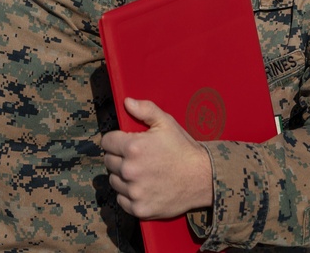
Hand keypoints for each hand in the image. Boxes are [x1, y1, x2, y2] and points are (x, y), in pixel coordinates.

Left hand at [102, 98, 212, 219]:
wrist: (202, 178)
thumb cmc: (184, 149)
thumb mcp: (167, 123)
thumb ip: (145, 110)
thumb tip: (127, 102)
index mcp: (134, 147)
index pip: (107, 142)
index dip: (116, 140)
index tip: (125, 142)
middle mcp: (130, 170)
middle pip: (108, 161)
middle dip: (119, 157)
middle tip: (137, 157)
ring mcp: (134, 191)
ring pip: (114, 180)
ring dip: (123, 176)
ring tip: (141, 172)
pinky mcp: (138, 208)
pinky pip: (121, 199)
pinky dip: (129, 194)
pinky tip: (143, 186)